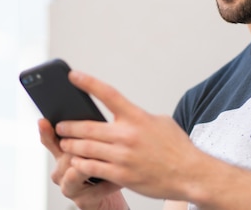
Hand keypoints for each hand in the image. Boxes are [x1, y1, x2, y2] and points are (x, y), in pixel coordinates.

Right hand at [38, 118, 127, 209]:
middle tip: (97, 141)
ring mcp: (68, 187)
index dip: (45, 131)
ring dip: (94, 165)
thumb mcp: (92, 149)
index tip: (43, 121)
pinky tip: (117, 179)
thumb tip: (91, 118)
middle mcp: (60, 172)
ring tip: (108, 160)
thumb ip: (87, 136)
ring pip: (76, 172)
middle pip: (65, 154)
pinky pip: (94, 189)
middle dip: (81, 148)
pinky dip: (108, 183)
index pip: (50, 140)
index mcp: (61, 155)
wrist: (108, 199)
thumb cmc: (101, 170)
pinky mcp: (81, 201)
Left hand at [55, 70, 200, 200]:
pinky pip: (92, 168)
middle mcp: (128, 135)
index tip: (72, 75)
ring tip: (65, 143)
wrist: (190, 174)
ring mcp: (123, 156)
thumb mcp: (160, 121)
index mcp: (137, 117)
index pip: (108, 94)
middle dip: (68, 126)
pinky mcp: (122, 175)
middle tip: (60, 125)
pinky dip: (80, 163)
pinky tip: (76, 161)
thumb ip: (137, 116)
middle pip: (88, 126)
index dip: (88, 82)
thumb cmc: (176, 147)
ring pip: (86, 148)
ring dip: (71, 145)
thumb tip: (122, 113)